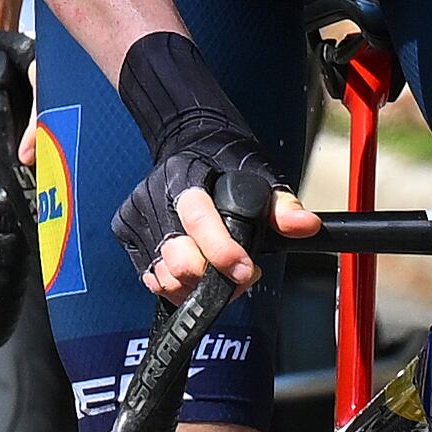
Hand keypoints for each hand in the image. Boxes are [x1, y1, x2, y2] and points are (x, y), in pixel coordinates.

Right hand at [118, 154, 315, 300]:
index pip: (198, 220)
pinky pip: (152, 278)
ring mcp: (137, 216)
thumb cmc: (225, 163)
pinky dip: (176, 285)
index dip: (223, 252)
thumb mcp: (261, 175)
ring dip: (196, 288)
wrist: (189, 143)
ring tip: (220, 274)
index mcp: (185, 176)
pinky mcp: (127, 234)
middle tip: (241, 273)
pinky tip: (196, 271)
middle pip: (179, 259)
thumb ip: (281, 205)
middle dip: (213, 278)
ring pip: (164, 276)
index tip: (247, 271)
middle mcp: (153, 195)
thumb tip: (305, 226)